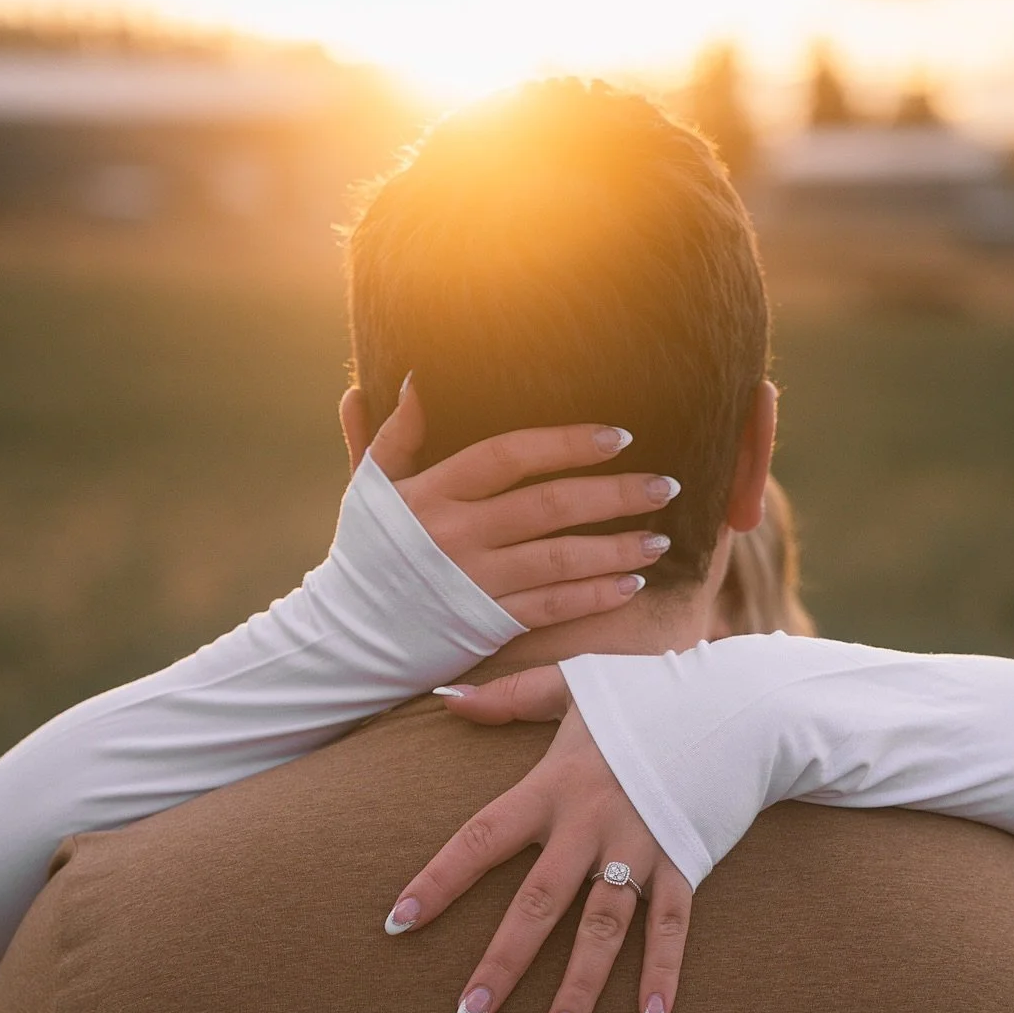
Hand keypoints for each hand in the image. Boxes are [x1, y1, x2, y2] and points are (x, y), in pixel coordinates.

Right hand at [353, 379, 679, 627]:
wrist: (349, 635)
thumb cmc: (366, 553)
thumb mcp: (370, 489)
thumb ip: (393, 435)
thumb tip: (412, 378)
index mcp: (434, 491)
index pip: (509, 455)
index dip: (566, 443)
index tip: (619, 437)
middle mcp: (459, 534)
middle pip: (548, 506)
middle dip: (613, 494)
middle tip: (664, 485)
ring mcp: (476, 581)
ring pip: (560, 559)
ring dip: (617, 548)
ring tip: (661, 538)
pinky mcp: (488, 624)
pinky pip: (553, 607)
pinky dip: (595, 596)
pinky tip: (631, 584)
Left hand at [384, 666, 693, 1012]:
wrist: (739, 700)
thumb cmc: (650, 692)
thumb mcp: (576, 683)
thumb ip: (509, 698)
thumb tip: (446, 699)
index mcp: (555, 784)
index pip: (482, 838)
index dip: (439, 880)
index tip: (398, 923)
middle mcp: (592, 823)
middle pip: (539, 902)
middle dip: (503, 962)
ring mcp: (642, 847)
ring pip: (604, 928)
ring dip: (580, 986)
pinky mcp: (687, 861)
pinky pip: (674, 926)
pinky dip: (664, 973)